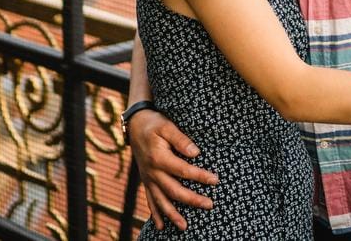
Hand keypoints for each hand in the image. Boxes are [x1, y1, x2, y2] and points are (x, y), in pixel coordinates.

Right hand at [128, 109, 218, 229]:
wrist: (135, 125)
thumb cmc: (154, 124)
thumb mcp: (167, 126)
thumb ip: (181, 139)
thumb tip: (196, 153)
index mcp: (159, 158)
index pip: (183, 170)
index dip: (200, 176)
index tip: (215, 180)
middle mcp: (152, 172)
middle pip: (174, 190)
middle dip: (192, 199)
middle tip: (209, 205)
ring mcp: (148, 179)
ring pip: (161, 200)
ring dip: (172, 215)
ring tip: (185, 227)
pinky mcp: (146, 181)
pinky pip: (150, 200)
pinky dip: (155, 214)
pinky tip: (160, 226)